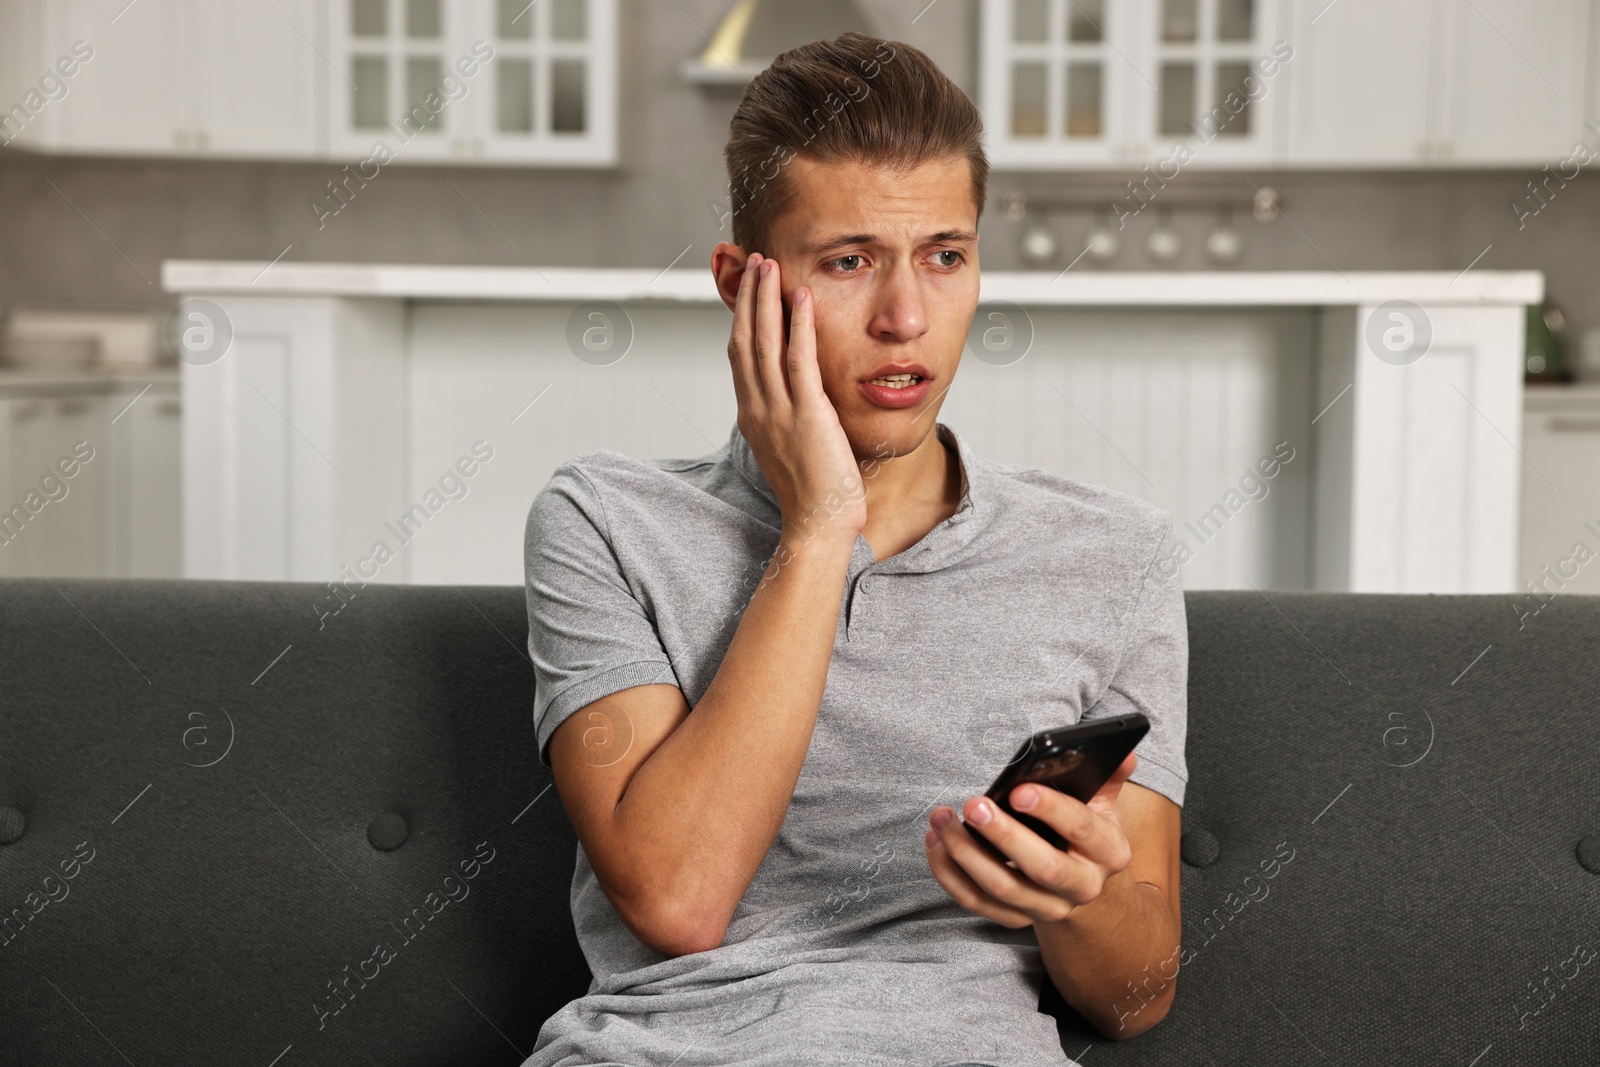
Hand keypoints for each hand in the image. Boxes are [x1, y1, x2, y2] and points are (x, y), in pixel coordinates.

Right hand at [728, 252, 865, 545]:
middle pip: (745, 341)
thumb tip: (793, 396)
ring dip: (766, 300)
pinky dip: (798, 325)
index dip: (742, 319)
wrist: (818, 524)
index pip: (740, 357)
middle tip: (753, 262)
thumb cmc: (813, 492)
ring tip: (769, 266)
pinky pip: (799, 360)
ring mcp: (779, 411)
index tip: (747, 289)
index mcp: (752, 416)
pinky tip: (801, 298)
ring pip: (765, 344)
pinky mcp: (807, 415)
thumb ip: (786, 417)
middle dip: (748, 299)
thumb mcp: (790, 446)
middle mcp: (758, 409)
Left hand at [924, 752, 1138, 926]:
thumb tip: (1123, 751)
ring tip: (942, 819)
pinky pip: (976, 902)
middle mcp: (1082, 886)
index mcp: (1108, 852)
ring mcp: (1048, 907)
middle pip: (1041, 867)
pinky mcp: (1016, 918)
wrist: (1085, 887)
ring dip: (965, 854)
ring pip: (1002, 888)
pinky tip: (935, 843)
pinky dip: (950, 874)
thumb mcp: (1104, 806)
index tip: (1018, 789)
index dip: (1049, 808)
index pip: (1079, 828)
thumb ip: (1109, 777)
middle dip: (1003, 835)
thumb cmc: (1086, 834)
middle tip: (973, 805)